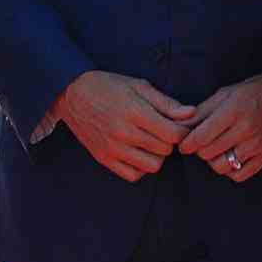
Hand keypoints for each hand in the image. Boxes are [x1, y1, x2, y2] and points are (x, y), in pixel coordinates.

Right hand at [58, 70, 196, 181]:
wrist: (71, 93)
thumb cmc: (107, 86)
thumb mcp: (138, 86)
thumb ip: (165, 102)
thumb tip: (191, 114)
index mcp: (135, 112)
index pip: (173, 134)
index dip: (182, 131)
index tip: (179, 126)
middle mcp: (123, 133)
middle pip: (165, 150)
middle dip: (169, 141)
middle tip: (163, 131)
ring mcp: (112, 148)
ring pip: (152, 166)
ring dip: (157, 156)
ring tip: (150, 142)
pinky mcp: (103, 158)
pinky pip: (133, 175)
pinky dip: (140, 167)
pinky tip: (138, 153)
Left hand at [177, 75, 261, 180]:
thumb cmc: (255, 92)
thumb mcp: (227, 93)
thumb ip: (203, 110)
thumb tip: (181, 124)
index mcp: (233, 111)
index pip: (201, 136)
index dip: (187, 144)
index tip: (183, 145)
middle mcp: (245, 130)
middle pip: (208, 152)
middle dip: (198, 150)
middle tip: (200, 144)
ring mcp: (257, 146)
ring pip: (222, 166)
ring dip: (213, 161)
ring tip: (215, 151)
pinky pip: (239, 175)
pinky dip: (229, 170)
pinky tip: (230, 159)